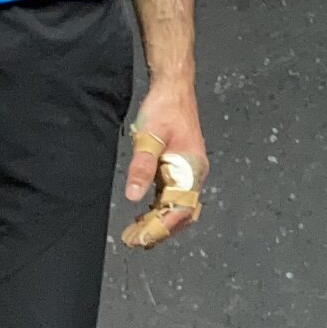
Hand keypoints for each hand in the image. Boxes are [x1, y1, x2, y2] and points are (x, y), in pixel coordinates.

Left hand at [121, 80, 207, 249]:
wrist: (174, 87)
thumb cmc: (165, 108)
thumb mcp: (150, 137)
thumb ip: (142, 167)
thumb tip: (132, 195)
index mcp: (192, 168)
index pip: (180, 208)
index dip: (161, 226)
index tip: (141, 238)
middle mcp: (194, 173)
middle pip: (182, 212)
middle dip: (159, 229)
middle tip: (133, 240)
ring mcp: (187, 171)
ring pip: (177, 205)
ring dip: (159, 221)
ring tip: (135, 232)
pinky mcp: (179, 167)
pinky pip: (172, 195)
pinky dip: (159, 208)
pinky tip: (143, 213)